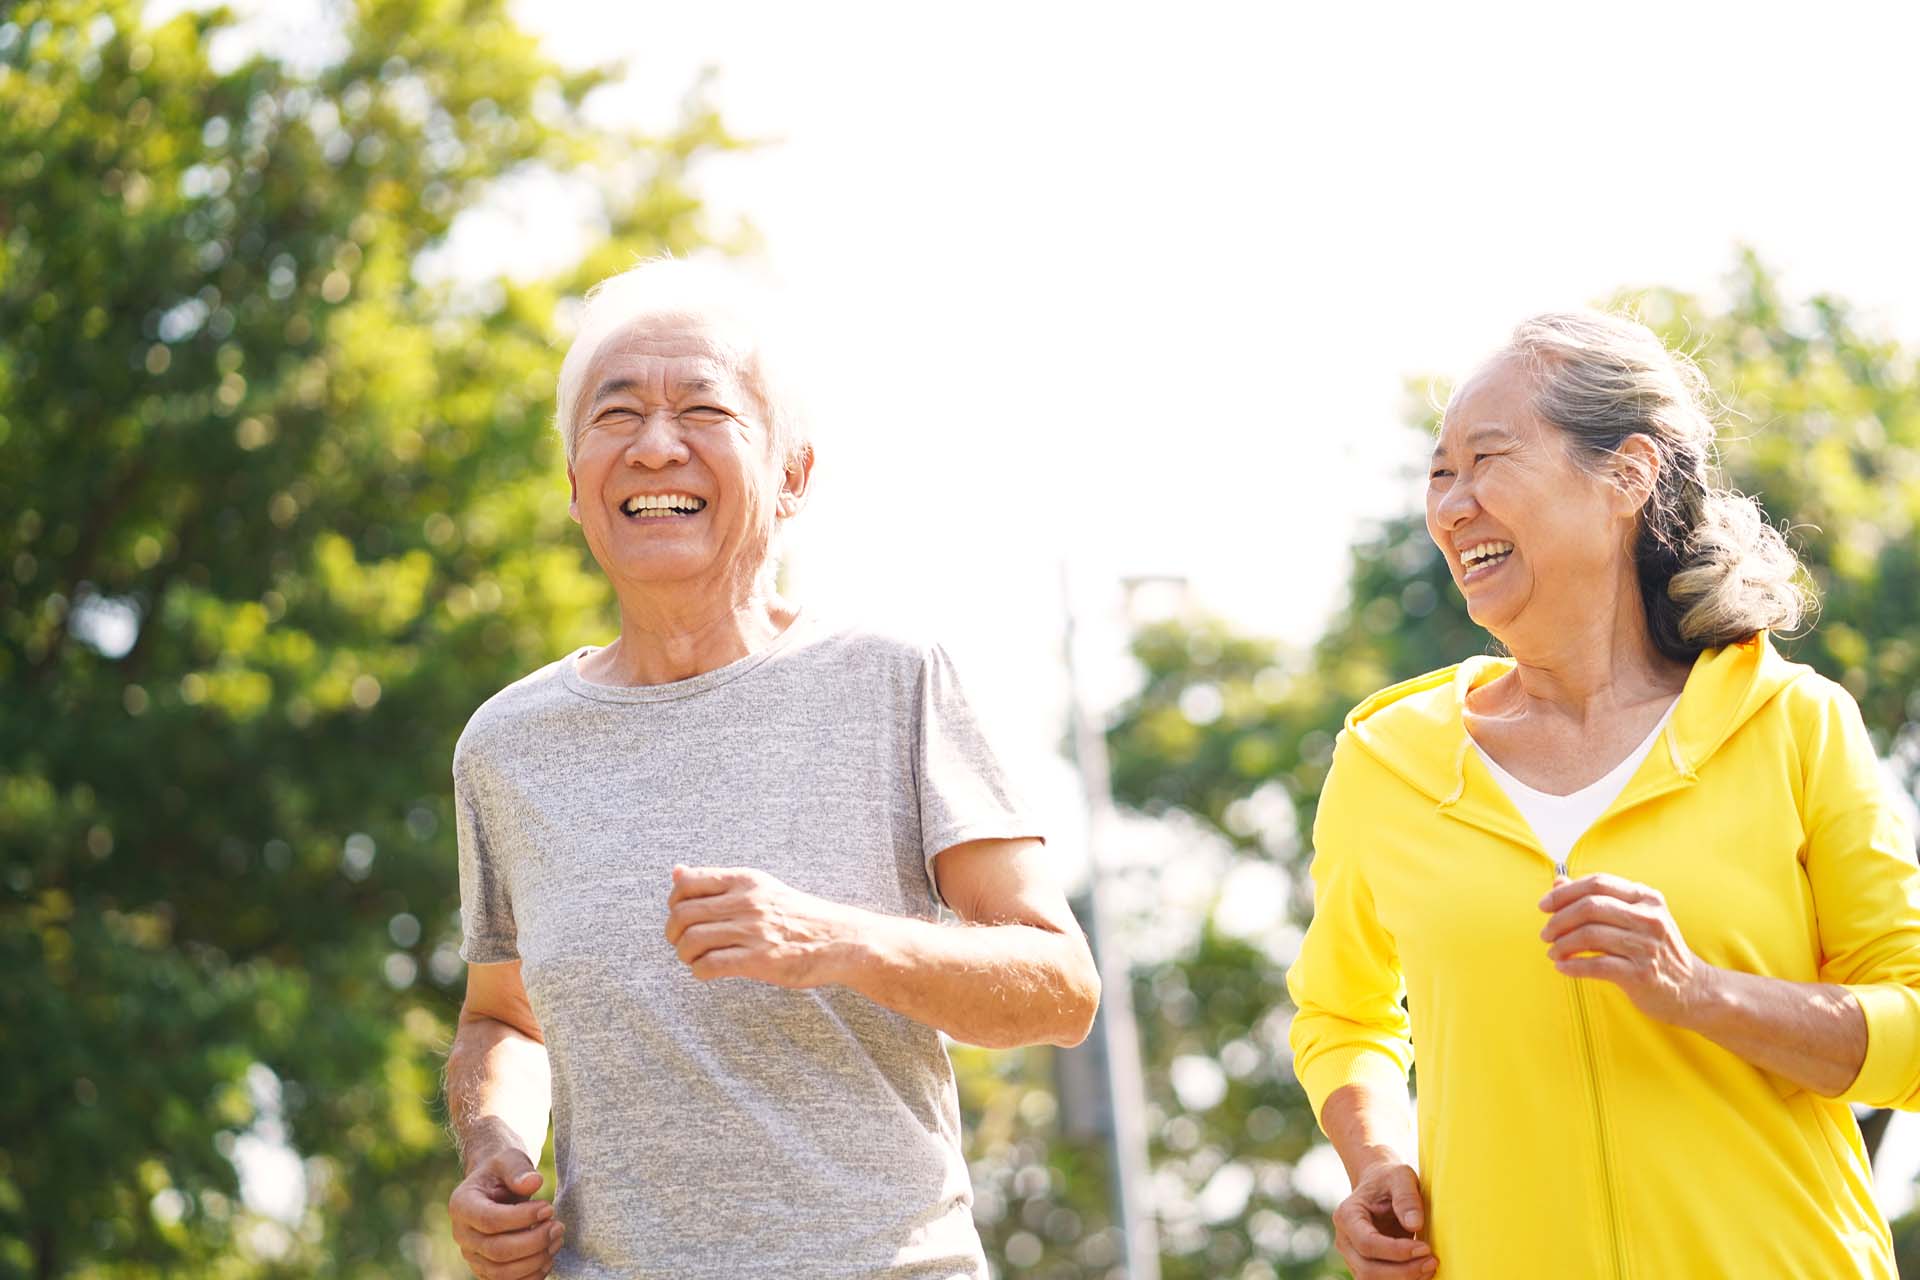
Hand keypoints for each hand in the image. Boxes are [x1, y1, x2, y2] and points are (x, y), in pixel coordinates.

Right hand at [448, 1150, 563, 1278]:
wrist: (495, 1187)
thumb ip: (518, 1169)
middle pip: (497, 1251)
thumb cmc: (502, 1172)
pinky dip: (530, 1276)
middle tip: (558, 1227)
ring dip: (535, 1260)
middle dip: (534, 1241)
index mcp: (462, 1205)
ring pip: (501, 1272)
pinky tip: (548, 1258)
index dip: (522, 1218)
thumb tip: (534, 1182)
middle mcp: (462, 1235)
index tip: (548, 1208)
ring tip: (556, 1240)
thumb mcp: (509, 1159)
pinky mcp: (485, 1269)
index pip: (490, 1220)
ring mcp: (472, 1256)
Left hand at [665, 865, 854, 987]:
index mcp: (746, 880)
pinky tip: (707, 971)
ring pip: (692, 940)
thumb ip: (717, 882)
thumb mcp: (759, 887)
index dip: (674, 902)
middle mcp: (747, 901)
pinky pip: (710, 965)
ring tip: (696, 958)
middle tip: (682, 943)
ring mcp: (753, 931)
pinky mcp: (759, 960)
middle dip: (674, 932)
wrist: (839, 939)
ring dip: (685, 954)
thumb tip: (676, 872)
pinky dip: (699, 971)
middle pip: (683, 913)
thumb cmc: (796, 914)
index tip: (682, 916)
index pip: (687, 883)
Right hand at [1331, 1160, 1434, 1278]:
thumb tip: (1414, 1224)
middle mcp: (1344, 1240)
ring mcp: (1352, 1256)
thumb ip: (1406, 1197)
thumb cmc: (1389, 1179)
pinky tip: (1422, 1271)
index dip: (1396, 1251)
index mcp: (1347, 1215)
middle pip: (1368, 1269)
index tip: (1425, 1248)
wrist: (1379, 1184)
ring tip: (1430, 1266)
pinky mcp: (1365, 1266)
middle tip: (1432, 1260)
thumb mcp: (1400, 1176)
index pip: (1367, 1243)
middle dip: (1403, 1271)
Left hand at [1539, 874, 1714, 1026]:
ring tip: (1553, 952)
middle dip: (1559, 919)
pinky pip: (1597, 965)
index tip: (1544, 906)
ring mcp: (1647, 946)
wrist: (1694, 990)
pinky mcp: (1642, 974)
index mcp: (1646, 898)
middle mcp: (1649, 918)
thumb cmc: (1655, 950)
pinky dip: (1573, 965)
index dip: (1565, 893)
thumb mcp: (1634, 917)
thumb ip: (1598, 899)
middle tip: (1545, 933)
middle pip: (1591, 906)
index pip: (1598, 883)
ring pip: (1590, 935)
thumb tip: (1557, 882)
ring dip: (1562, 944)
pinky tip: (1562, 967)